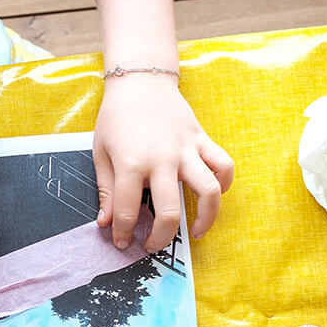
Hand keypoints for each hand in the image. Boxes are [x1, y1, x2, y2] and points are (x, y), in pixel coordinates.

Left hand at [93, 74, 233, 251]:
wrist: (140, 81)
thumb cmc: (117, 118)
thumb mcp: (101, 153)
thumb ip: (106, 190)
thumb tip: (106, 223)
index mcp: (131, 163)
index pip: (127, 211)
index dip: (122, 233)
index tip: (122, 242)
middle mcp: (162, 159)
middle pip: (170, 212)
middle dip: (161, 237)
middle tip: (153, 245)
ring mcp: (186, 150)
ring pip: (208, 192)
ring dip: (206, 218)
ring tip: (196, 233)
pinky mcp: (202, 140)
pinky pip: (223, 165)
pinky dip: (225, 183)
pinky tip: (214, 196)